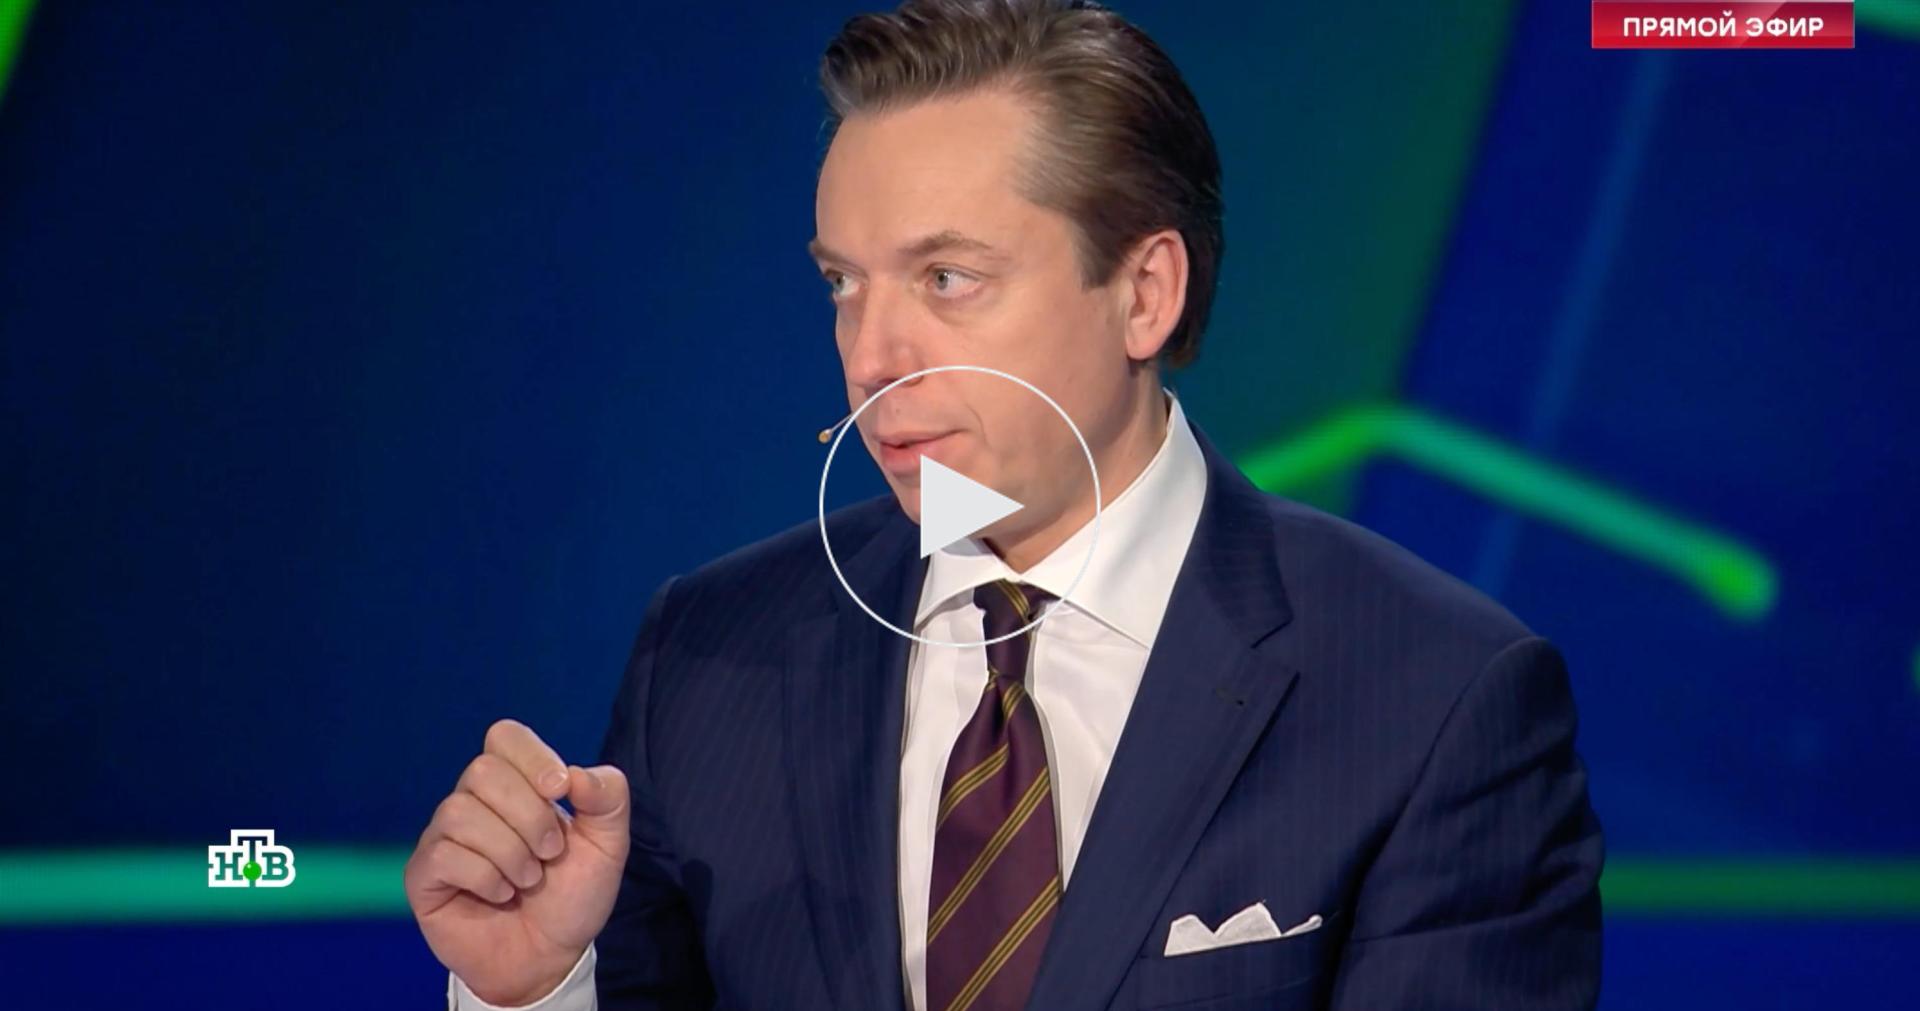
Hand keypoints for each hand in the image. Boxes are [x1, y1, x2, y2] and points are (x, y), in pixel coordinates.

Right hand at [405, 719, 630, 1005]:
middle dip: (528, 815)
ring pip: (460, 812)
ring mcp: (444, 836)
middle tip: (550, 853)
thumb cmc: (573, 895)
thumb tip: (575, 774)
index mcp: (515, 783)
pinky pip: (444, 855)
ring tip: (527, 880)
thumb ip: (608, 797)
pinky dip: (485, 878)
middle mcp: (473, 801)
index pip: (505, 736)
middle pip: (482, 771)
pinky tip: (500, 895)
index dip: (534, 758)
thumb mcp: (609, 844)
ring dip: (509, 852)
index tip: (561, 791)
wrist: (550, 956)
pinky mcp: (424, 874)